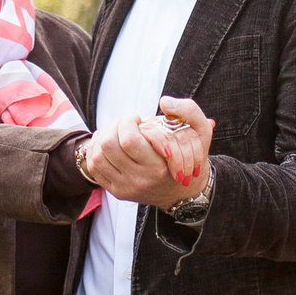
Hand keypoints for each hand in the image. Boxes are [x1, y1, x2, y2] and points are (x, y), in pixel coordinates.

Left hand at [89, 102, 215, 208]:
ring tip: (115, 131)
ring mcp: (126, 187)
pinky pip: (94, 168)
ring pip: (98, 156)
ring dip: (102, 137)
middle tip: (125, 124)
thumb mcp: (200, 132)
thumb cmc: (190, 158)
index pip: (129, 140)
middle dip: (114, 127)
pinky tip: (104, 143)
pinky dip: (94, 151)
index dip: (128, 123)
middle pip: (108, 146)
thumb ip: (188, 111)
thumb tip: (165, 102)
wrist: (183, 193)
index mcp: (158, 166)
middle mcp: (140, 179)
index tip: (138, 119)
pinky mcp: (116, 191)